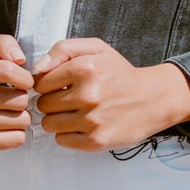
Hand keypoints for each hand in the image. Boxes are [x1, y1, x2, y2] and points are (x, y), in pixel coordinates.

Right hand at [0, 34, 32, 149]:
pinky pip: (16, 139)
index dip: (26, 77)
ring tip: (12, 110)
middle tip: (15, 97)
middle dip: (24, 97)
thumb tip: (19, 59)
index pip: (9, 71)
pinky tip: (9, 125)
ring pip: (20, 120)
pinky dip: (19, 133)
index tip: (25, 80)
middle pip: (18, 99)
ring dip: (23, 115)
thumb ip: (5, 44)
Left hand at [31, 38, 189, 150]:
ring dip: (58, 119)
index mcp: (85, 68)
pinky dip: (68, 134)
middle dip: (52, 101)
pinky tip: (83, 124)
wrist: (153, 99)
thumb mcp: (95, 48)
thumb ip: (62, 49)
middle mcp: (88, 95)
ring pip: (49, 124)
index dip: (48, 83)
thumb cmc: (119, 73)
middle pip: (43, 104)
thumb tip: (36, 70)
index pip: (40, 82)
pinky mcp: (96, 141)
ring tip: (75, 112)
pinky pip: (61, 140)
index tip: (61, 84)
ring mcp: (92, 120)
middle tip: (70, 98)